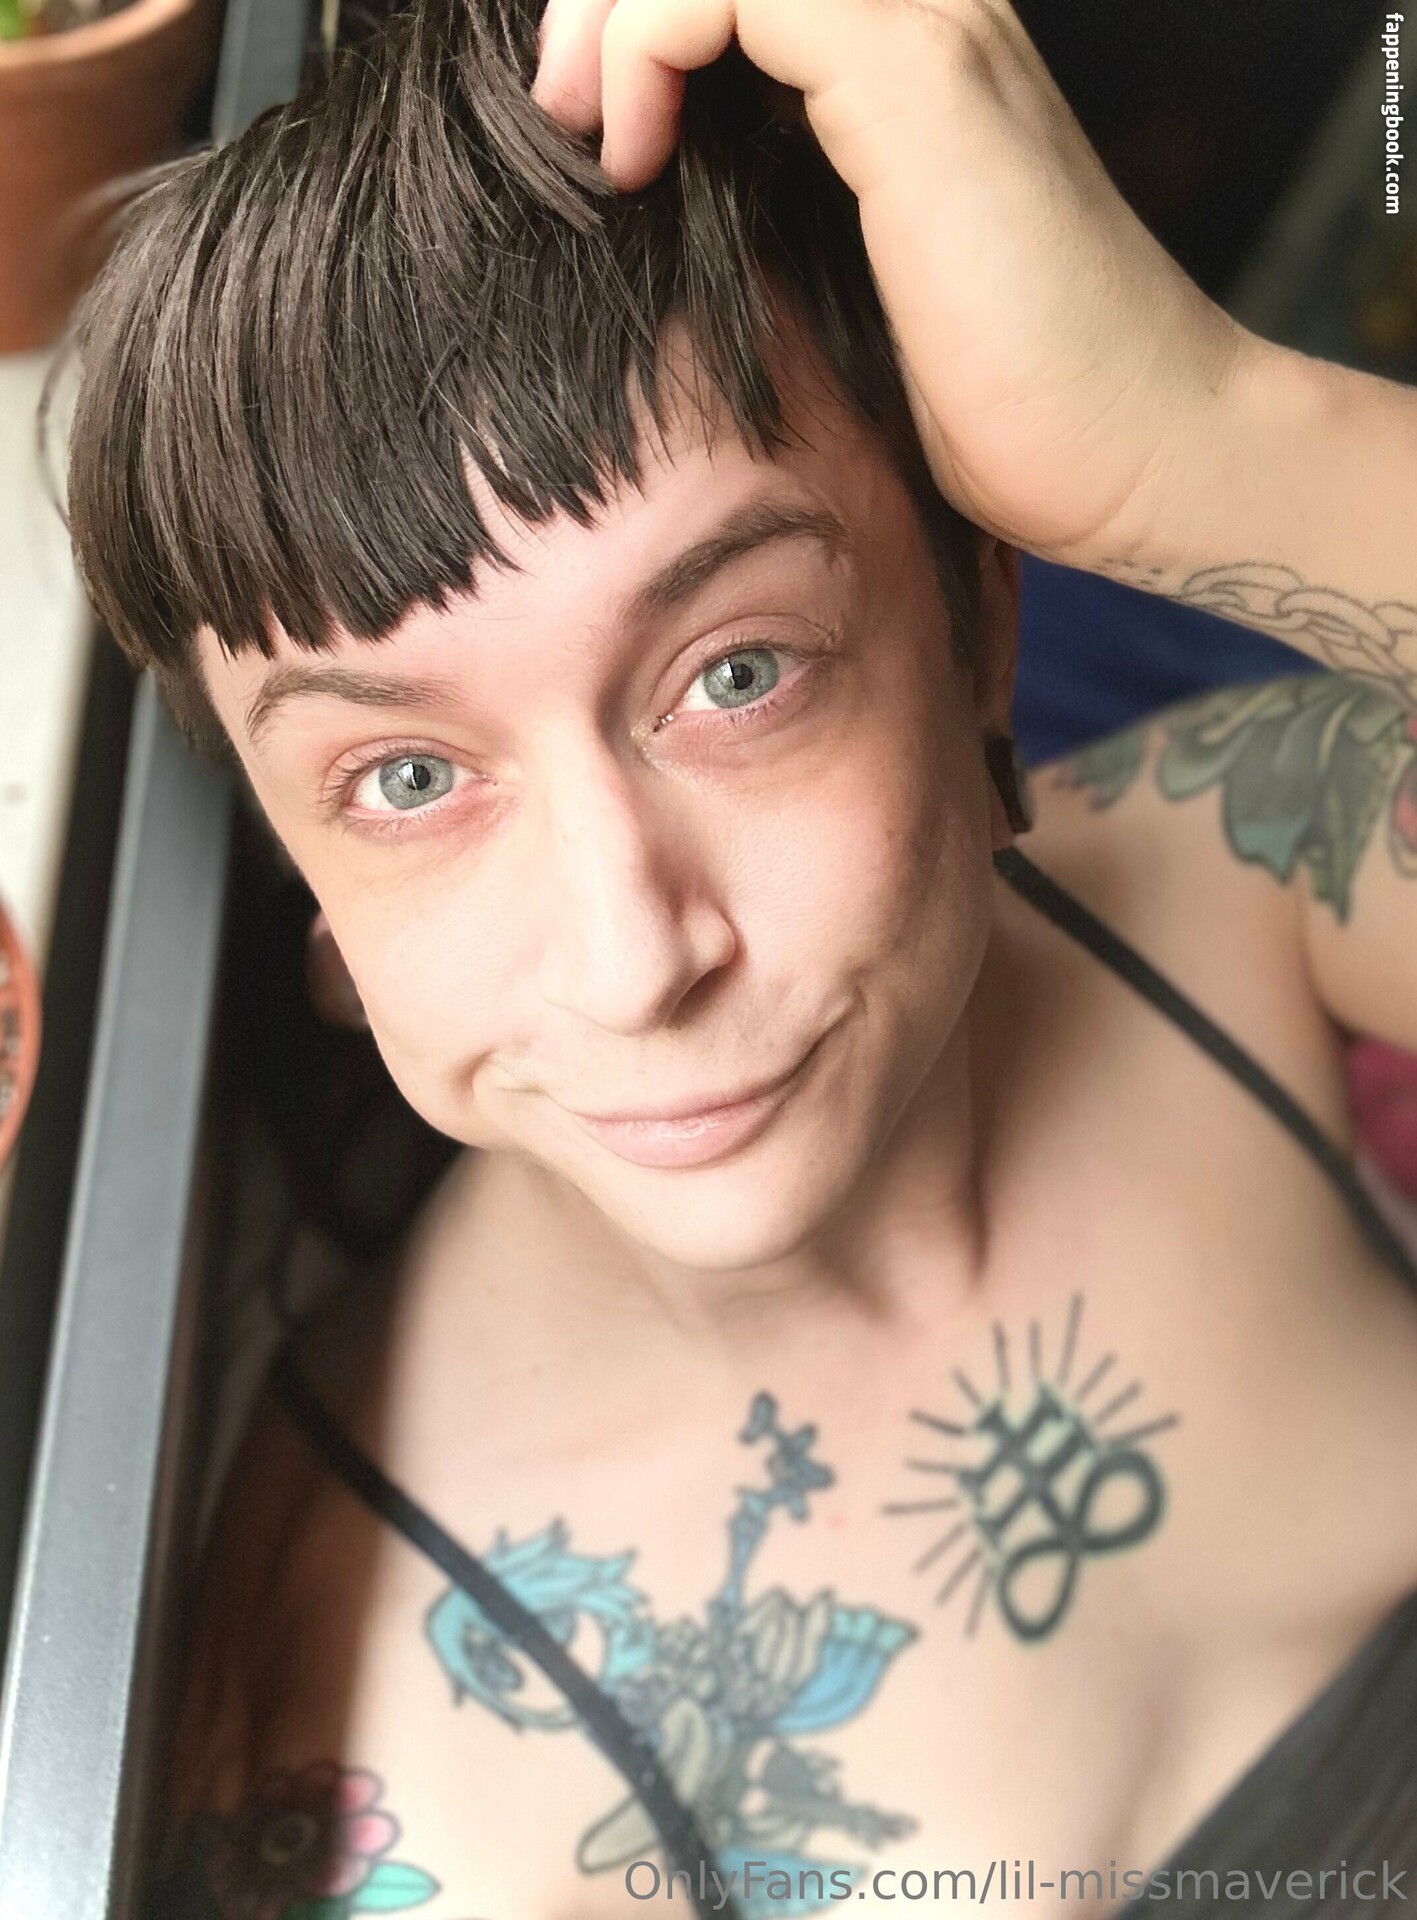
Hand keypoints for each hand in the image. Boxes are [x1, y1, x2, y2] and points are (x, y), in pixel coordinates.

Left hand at [530, 0, 1251, 569]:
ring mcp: (932, 32)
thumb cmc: (1014, 410)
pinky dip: (647, 47)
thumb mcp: (861, 294)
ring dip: (610, 12)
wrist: (1147, 454)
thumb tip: (662, 226)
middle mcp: (925, 11)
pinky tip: (632, 159)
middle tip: (558, 117)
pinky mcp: (922, 85)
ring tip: (580, 129)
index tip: (583, 135)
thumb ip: (782, 215)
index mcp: (906, 53)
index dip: (631, 18)